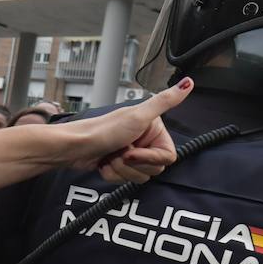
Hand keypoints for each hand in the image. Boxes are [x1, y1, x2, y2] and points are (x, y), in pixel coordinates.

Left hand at [71, 78, 192, 183]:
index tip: (134, 150)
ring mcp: (130, 154)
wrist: (74, 146)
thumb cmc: (104, 129)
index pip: (168, 157)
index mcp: (153, 128)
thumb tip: (188, 82)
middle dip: (134, 164)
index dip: (150, 158)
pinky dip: (112, 174)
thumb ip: (165, 101)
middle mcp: (143, 140)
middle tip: (120, 152)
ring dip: (122, 169)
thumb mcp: (138, 115)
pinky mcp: (117, 166)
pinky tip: (103, 163)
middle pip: (154, 168)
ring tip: (110, 156)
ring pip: (139, 176)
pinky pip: (124, 181)